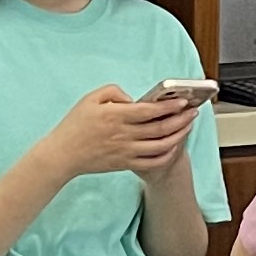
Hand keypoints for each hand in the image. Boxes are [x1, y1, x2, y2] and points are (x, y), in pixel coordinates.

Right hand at [32, 85, 198, 185]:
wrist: (63, 155)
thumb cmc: (75, 125)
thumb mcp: (90, 99)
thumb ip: (113, 92)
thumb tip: (133, 99)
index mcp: (116, 116)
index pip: (150, 111)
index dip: (169, 106)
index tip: (182, 101)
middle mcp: (124, 135)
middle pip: (160, 128)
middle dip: (180, 120)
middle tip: (192, 112)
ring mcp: (126, 151)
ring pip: (160, 146)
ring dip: (178, 136)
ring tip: (187, 127)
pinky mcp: (125, 163)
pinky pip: (151, 162)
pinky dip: (166, 155)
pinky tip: (172, 147)